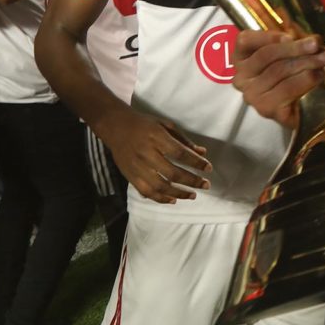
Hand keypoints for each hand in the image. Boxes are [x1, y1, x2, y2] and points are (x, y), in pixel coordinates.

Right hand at [97, 107, 211, 203]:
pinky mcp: (130, 176)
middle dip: (192, 181)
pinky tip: (173, 200)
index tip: (208, 168)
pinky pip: (146, 192)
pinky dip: (160, 198)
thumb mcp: (165, 125)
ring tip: (192, 195)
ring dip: (178, 193)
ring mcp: (137, 167)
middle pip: (172, 173)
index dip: (196, 162)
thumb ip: (184, 140)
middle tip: (206, 185)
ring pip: (160, 186)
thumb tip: (202, 152)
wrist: (115, 127)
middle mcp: (147, 154)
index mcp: (157, 138)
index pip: (180, 154)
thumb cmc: (144, 124)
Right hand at [231, 30, 324, 127]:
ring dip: (305, 62)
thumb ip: (293, 41)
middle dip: (294, 48)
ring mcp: (252, 95)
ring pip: (279, 71)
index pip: (245, 41)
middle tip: (316, 44)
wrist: (302, 106)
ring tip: (324, 58)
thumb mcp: (289, 50)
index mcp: (241, 58)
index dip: (268, 36)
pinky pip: (288, 89)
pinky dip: (307, 79)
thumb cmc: (292, 72)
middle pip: (265, 55)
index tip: (291, 35)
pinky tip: (319, 75)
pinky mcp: (267, 109)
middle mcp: (241, 78)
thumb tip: (310, 40)